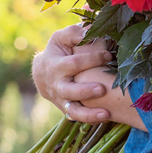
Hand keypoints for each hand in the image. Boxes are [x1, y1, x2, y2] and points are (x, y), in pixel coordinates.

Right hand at [31, 25, 146, 130]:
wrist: (42, 75)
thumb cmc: (57, 52)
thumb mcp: (60, 39)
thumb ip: (72, 33)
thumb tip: (86, 32)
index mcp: (56, 66)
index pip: (74, 64)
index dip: (91, 59)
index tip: (108, 54)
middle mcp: (58, 85)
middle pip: (70, 91)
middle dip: (86, 91)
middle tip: (102, 89)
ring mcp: (62, 100)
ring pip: (73, 110)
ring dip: (89, 114)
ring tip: (106, 113)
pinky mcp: (67, 110)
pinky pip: (78, 118)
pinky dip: (90, 120)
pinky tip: (106, 117)